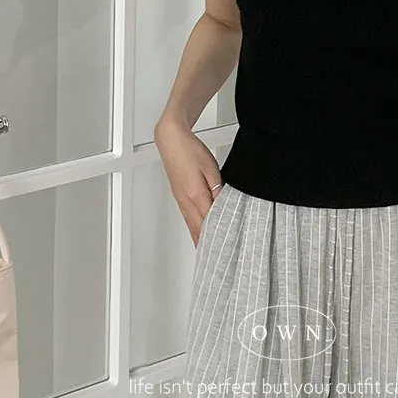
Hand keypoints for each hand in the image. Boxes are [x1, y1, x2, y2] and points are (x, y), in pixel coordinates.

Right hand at [154, 116, 223, 245]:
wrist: (171, 140)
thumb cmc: (190, 150)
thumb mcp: (211, 168)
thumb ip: (218, 188)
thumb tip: (224, 204)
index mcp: (196, 195)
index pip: (209, 222)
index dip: (218, 236)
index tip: (226, 247)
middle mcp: (186, 201)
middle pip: (199, 229)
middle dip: (208, 244)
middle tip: (219, 257)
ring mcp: (180, 200)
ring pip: (191, 226)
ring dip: (200, 240)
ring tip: (210, 253)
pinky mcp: (179, 197)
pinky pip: (187, 219)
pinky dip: (194, 229)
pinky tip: (199, 233)